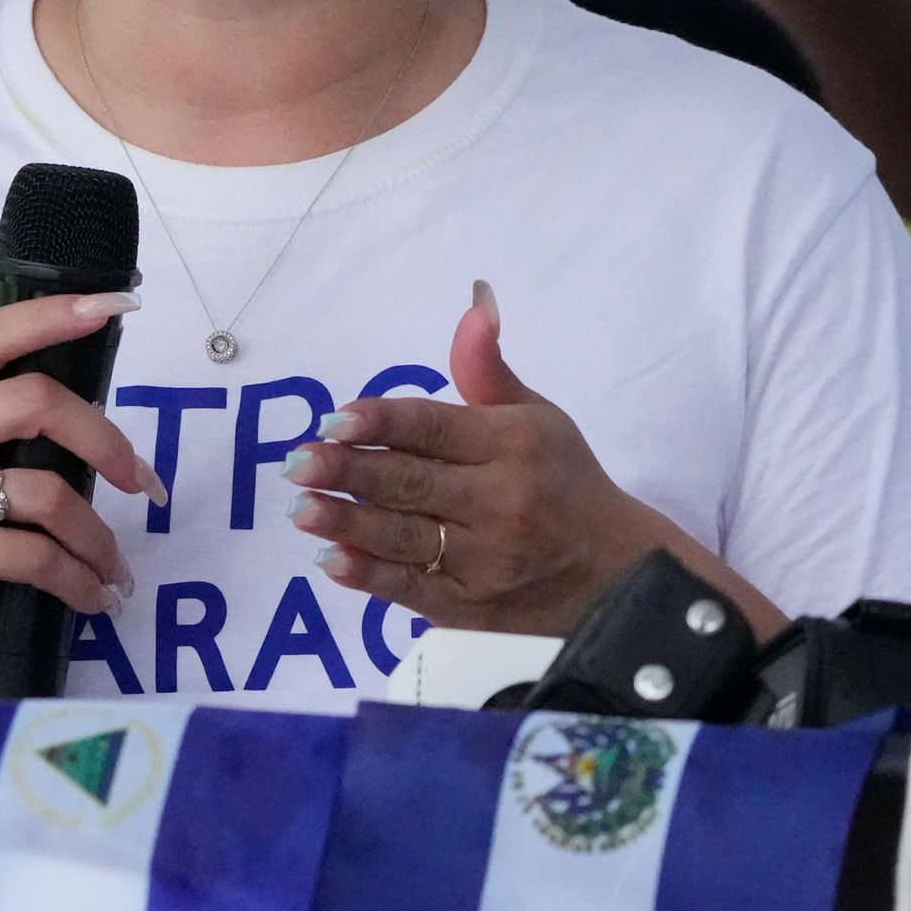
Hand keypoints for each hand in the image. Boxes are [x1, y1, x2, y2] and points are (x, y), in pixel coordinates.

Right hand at [0, 293, 156, 693]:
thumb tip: (86, 414)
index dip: (53, 314)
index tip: (116, 305)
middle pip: (36, 401)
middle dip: (105, 442)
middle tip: (143, 483)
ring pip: (49, 493)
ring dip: (98, 538)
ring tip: (115, 567)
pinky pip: (39, 558)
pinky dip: (80, 580)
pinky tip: (95, 595)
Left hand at [287, 283, 662, 633]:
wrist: (613, 576)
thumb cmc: (561, 481)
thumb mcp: (536, 416)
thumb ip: (487, 369)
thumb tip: (475, 304)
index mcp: (513, 444)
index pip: (435, 428)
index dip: (382, 422)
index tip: (334, 420)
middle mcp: (500, 502)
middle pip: (411, 482)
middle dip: (348, 471)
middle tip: (297, 463)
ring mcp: (484, 560)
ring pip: (404, 537)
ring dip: (346, 521)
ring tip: (300, 507)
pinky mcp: (470, 607)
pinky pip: (410, 590)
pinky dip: (369, 575)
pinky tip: (330, 558)